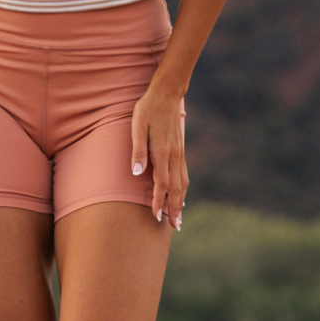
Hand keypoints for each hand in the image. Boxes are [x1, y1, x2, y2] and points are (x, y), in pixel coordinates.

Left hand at [130, 86, 186, 230]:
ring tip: (180, 217)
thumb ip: (137, 151)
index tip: (156, 217)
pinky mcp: (180, 149)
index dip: (159, 201)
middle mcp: (174, 155)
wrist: (167, 93)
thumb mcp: (137, 127)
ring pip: (183, 183)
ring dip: (182, 201)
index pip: (162, 184)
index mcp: (163, 152)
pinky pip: (184, 174)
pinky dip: (184, 189)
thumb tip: (136, 173)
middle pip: (177, 188)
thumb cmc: (147, 109)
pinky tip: (182, 195)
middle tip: (175, 227)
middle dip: (175, 208)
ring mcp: (179, 153)